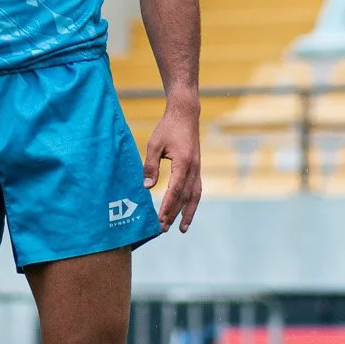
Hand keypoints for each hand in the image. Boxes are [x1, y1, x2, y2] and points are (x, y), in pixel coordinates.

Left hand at [144, 98, 201, 232]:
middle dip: (174, 214)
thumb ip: (150, 166)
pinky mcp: (197, 168)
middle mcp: (194, 169)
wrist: (185, 114)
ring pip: (194, 196)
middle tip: (163, 229)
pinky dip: (192, 203)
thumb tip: (146, 187)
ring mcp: (197, 169)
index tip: (160, 219)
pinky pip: (196, 190)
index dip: (167, 206)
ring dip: (188, 213)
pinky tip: (187, 211)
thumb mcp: (154, 144)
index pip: (175, 190)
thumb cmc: (168, 128)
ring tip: (181, 228)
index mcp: (184, 163)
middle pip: (185, 197)